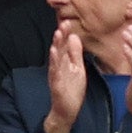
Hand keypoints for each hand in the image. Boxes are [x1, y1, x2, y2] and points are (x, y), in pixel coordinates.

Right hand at [51, 14, 94, 132]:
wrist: (66, 110)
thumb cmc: (72, 90)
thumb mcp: (77, 69)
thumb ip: (75, 54)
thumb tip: (73, 36)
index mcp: (65, 63)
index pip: (64, 46)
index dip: (65, 34)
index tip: (67, 22)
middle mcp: (58, 66)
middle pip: (59, 48)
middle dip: (60, 36)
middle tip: (63, 23)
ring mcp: (56, 74)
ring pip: (55, 57)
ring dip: (56, 45)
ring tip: (57, 33)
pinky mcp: (56, 83)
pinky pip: (55, 71)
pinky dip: (54, 61)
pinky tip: (54, 53)